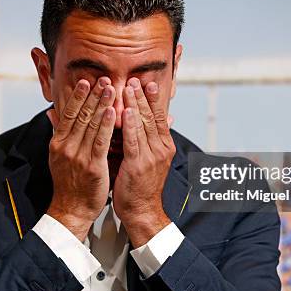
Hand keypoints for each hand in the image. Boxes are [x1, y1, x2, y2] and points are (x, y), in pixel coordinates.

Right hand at [46, 78, 115, 240]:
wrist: (71, 210)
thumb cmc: (69, 183)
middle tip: (102, 78)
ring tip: (110, 88)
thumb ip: (57, 132)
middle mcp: (66, 147)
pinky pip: (100, 142)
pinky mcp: (92, 166)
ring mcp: (78, 156)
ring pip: (90, 125)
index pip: (68, 114)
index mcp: (58, 143)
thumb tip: (51, 112)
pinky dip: (106, 125)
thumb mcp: (58, 156)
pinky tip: (113, 112)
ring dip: (101, 104)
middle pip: (80, 115)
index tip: (85, 81)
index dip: (77, 97)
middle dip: (92, 95)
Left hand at [112, 78, 175, 247]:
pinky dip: (130, 124)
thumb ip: (152, 139)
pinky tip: (125, 111)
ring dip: (136, 104)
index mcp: (165, 146)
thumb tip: (158, 121)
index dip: (154, 99)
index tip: (148, 83)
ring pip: (144, 125)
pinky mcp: (138, 165)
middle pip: (153, 116)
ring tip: (129, 87)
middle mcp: (161, 149)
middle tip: (136, 79)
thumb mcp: (151, 159)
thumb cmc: (142, 186)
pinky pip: (133, 140)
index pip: (160, 117)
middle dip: (143, 96)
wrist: (142, 211)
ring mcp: (151, 157)